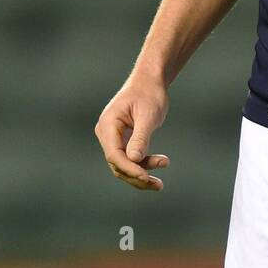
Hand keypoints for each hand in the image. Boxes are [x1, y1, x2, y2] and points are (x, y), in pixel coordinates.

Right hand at [94, 75, 169, 190]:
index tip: (146, 177)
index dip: (129, 169)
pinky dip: (143, 165)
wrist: (150, 82)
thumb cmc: (149, 94)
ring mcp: (113, 138)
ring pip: (123, 165)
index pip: (114, 154)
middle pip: (117, 164)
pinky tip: (161, 163)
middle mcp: (106, 133)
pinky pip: (130, 159)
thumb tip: (134, 160)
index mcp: (108, 124)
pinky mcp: (122, 141)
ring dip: (141, 174)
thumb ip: (141, 137)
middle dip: (136, 176)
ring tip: (160, 182)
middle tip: (157, 185)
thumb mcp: (148, 115)